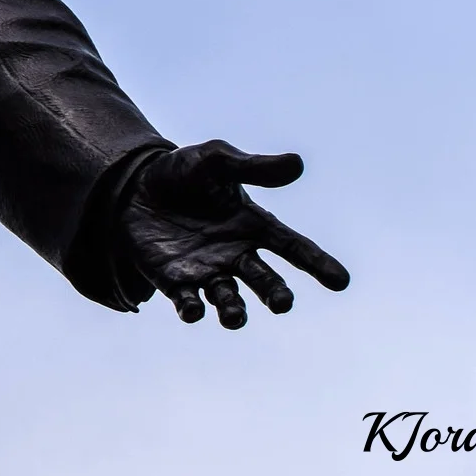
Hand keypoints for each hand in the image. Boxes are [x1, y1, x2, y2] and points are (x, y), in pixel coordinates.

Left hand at [123, 140, 349, 328]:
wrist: (133, 186)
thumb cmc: (183, 172)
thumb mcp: (215, 160)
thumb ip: (253, 167)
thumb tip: (297, 165)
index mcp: (254, 225)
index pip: (294, 247)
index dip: (318, 263)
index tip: (342, 281)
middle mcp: (236, 254)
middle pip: (264, 280)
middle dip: (275, 294)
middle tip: (281, 302)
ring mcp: (206, 271)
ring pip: (229, 300)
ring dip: (234, 311)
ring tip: (234, 316)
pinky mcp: (174, 281)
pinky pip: (188, 302)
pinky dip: (192, 310)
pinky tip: (193, 310)